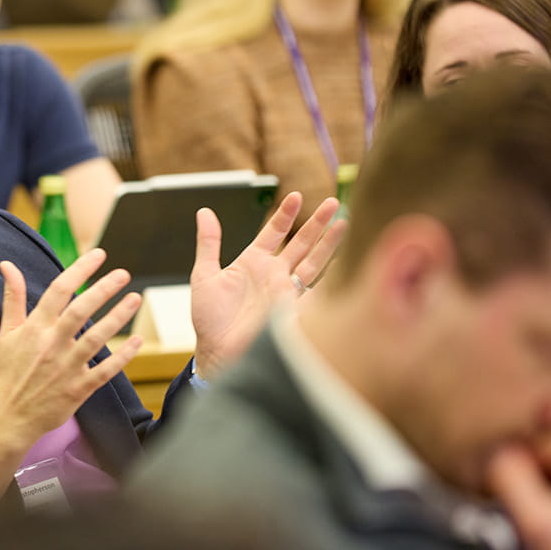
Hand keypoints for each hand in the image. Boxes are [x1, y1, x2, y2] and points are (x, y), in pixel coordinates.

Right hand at [0, 249, 141, 499]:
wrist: (11, 416)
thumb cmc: (11, 370)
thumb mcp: (7, 331)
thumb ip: (13, 297)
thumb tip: (7, 265)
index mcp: (35, 328)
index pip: (58, 290)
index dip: (80, 269)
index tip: (99, 254)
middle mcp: (51, 344)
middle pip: (81, 311)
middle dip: (103, 289)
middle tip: (123, 274)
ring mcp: (66, 367)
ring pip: (96, 338)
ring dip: (117, 318)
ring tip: (135, 298)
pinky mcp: (78, 388)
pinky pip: (105, 370)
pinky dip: (123, 356)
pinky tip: (137, 341)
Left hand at [190, 192, 343, 373]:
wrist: (218, 353)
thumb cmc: (210, 319)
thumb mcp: (204, 276)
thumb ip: (208, 243)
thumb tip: (203, 212)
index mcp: (253, 263)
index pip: (274, 232)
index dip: (285, 214)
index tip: (295, 196)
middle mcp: (274, 275)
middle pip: (301, 243)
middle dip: (317, 223)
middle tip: (332, 202)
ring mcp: (287, 291)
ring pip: (314, 262)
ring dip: (329, 244)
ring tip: (345, 223)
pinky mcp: (295, 309)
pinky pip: (318, 291)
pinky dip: (333, 278)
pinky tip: (347, 264)